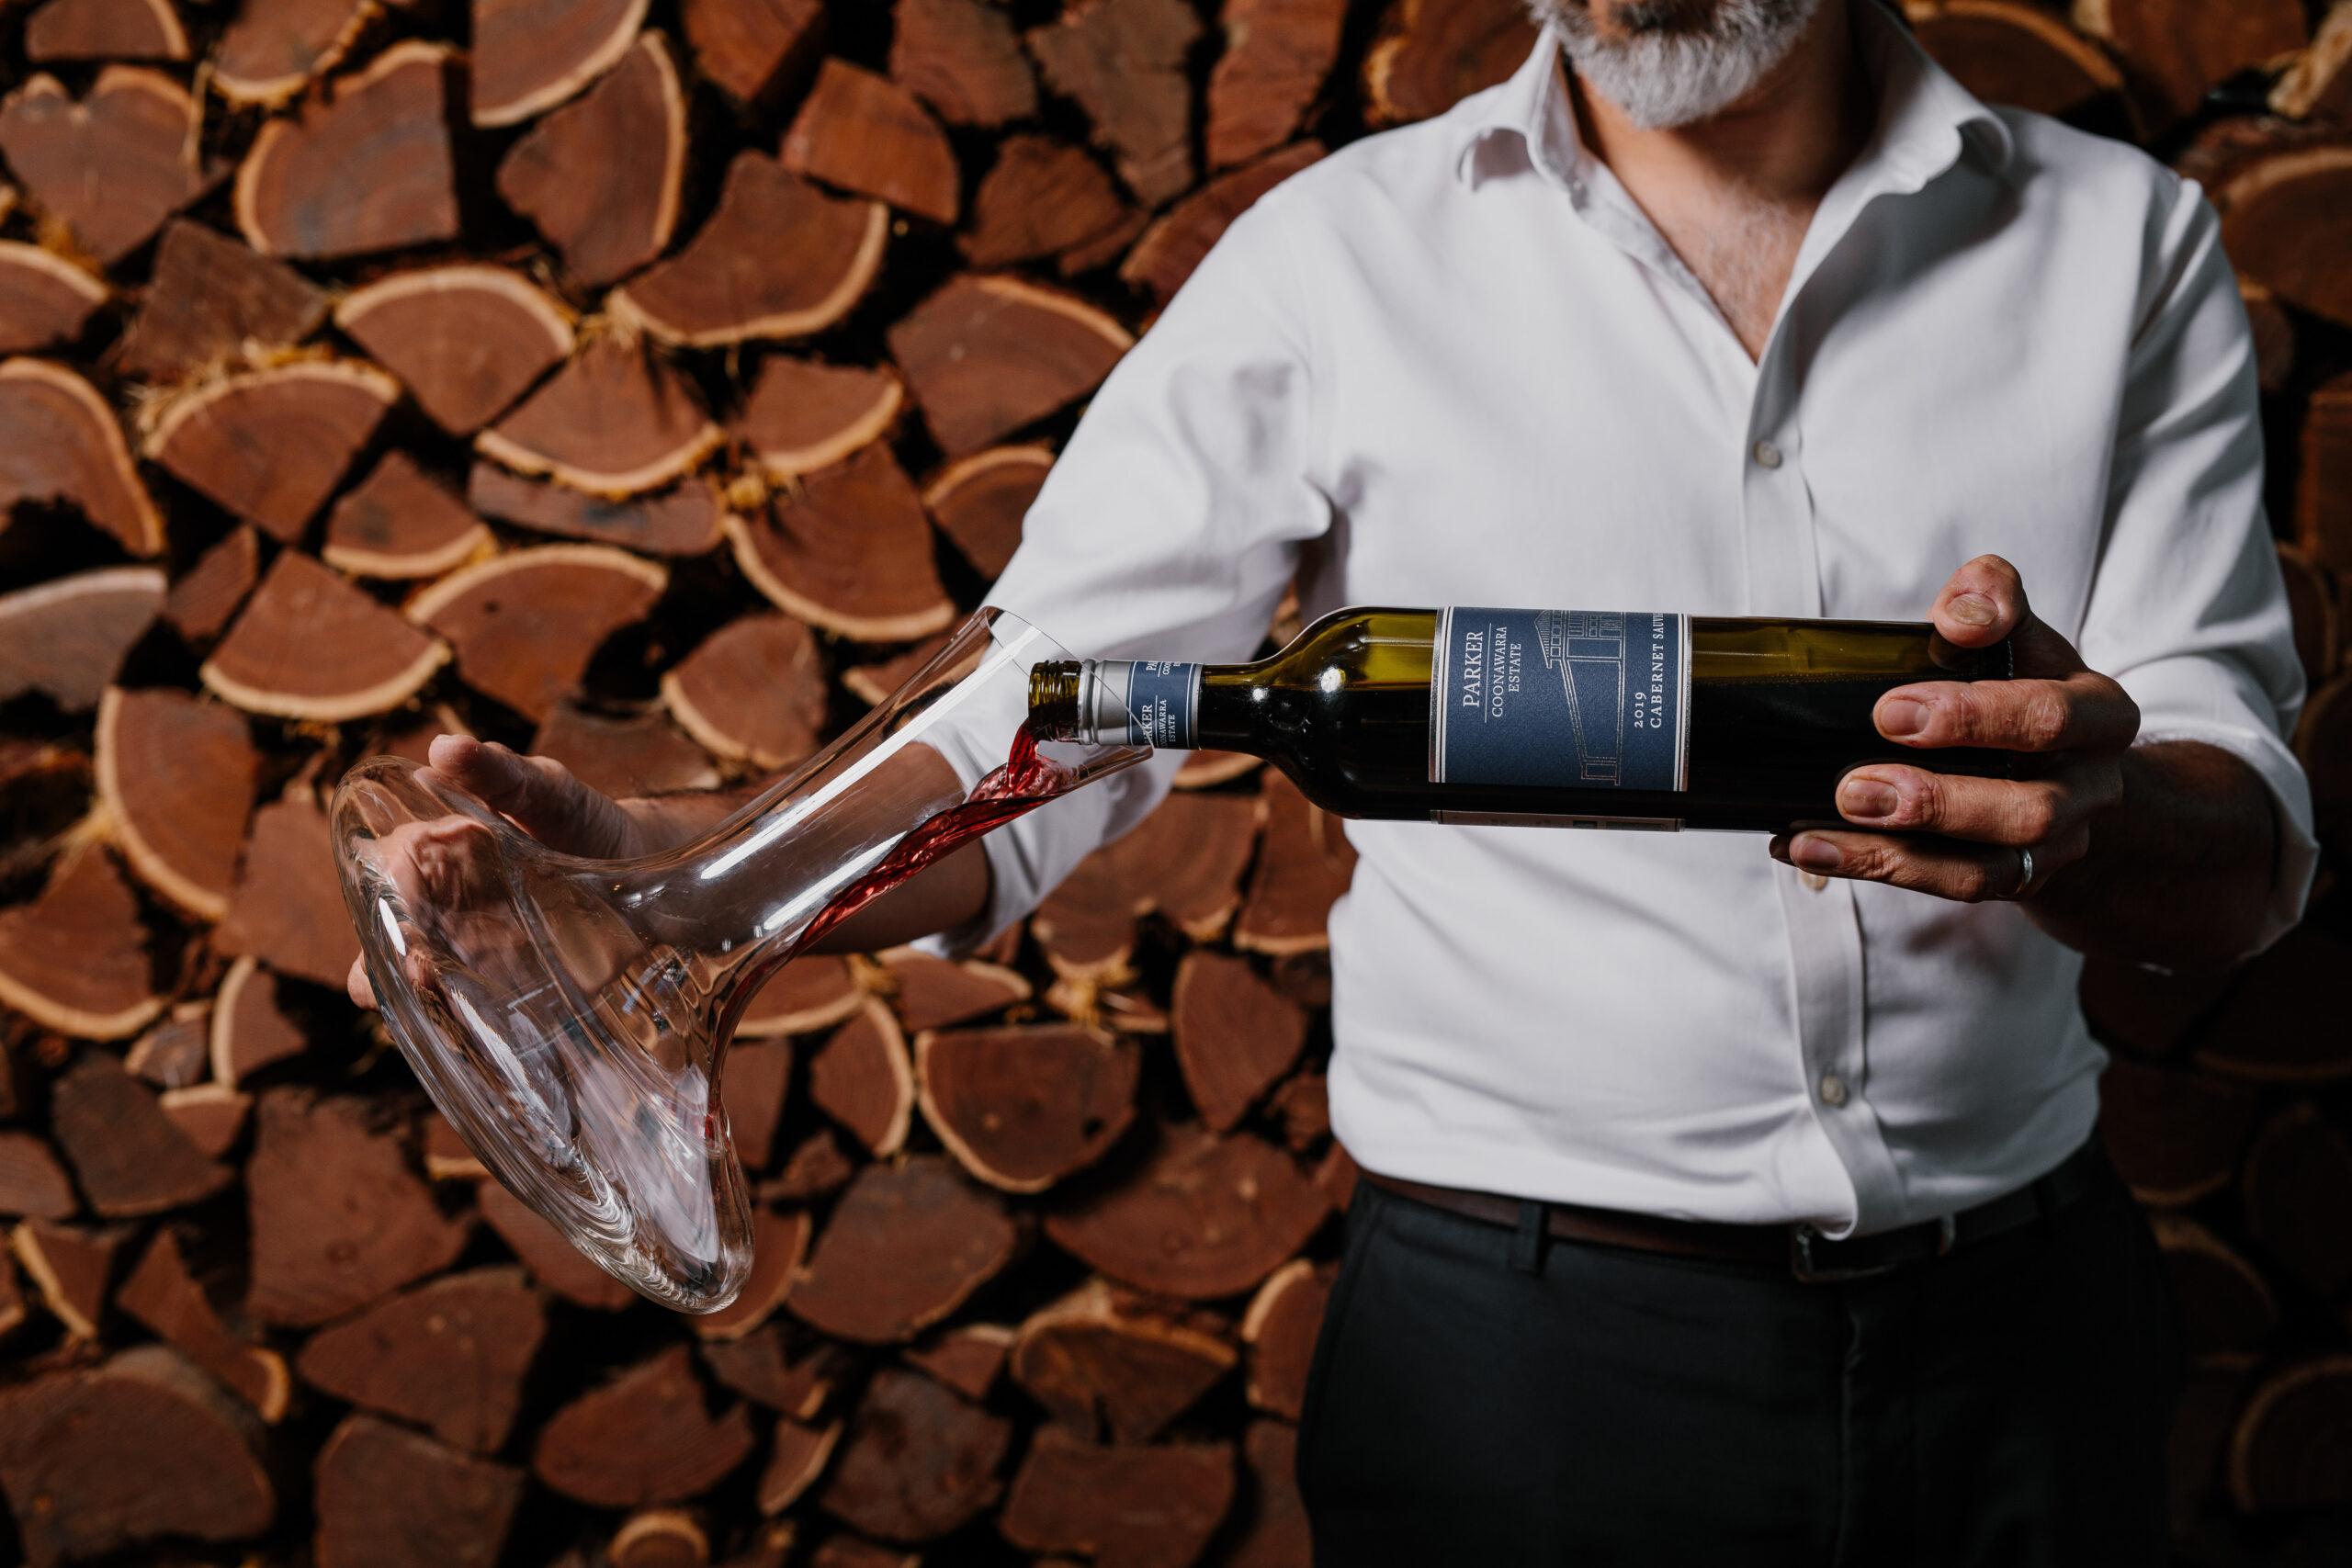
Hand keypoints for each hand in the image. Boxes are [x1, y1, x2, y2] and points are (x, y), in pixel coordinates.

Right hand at [345, 734, 652, 1007]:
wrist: (642, 858)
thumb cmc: (577, 818)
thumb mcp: (546, 788)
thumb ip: (500, 772)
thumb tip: (443, 748)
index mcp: (434, 862)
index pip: (382, 884)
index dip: (378, 901)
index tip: (391, 914)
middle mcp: (446, 912)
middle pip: (397, 945)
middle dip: (395, 963)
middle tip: (419, 972)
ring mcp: (481, 952)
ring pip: (434, 982)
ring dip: (432, 995)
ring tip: (445, 999)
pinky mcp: (521, 984)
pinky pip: (486, 1009)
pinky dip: (482, 1018)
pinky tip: (491, 1025)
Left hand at [1768, 555, 2140, 903]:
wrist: (2073, 764)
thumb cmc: (2028, 685)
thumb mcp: (2020, 633)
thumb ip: (1992, 600)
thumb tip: (1961, 614)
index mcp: (2099, 716)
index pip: (2050, 715)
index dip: (1974, 716)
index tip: (1890, 708)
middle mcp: (2089, 788)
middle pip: (2031, 809)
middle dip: (1938, 800)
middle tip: (1854, 783)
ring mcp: (2055, 844)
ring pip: (1988, 868)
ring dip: (1898, 852)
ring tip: (1820, 830)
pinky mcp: (2014, 878)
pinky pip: (1949, 887)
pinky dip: (1876, 870)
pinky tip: (1811, 849)